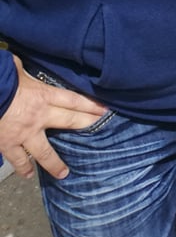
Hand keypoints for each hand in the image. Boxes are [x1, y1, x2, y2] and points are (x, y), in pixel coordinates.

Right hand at [0, 55, 106, 178]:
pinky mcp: (9, 145)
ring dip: (55, 163)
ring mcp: (24, 133)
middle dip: (86, 125)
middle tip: (99, 131)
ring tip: (64, 173)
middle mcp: (39, 116)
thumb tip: (19, 62)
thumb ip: (22, 68)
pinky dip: (24, 168)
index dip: (90, 105)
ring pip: (45, 152)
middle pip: (69, 121)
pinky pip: (19, 160)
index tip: (104, 110)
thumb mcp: (15, 68)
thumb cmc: (1, 80)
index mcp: (43, 95)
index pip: (74, 100)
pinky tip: (29, 174)